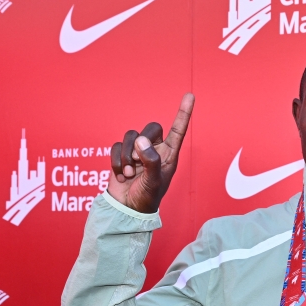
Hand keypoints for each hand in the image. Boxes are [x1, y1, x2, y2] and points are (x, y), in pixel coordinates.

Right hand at [108, 93, 194, 213]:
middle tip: (137, 163)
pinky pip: (116, 146)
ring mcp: (138, 152)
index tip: (190, 96)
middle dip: (141, 143)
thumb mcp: (154, 181)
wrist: (127, 209)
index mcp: (169, 155)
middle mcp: (155, 150)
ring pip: (131, 136)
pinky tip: (120, 176)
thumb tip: (142, 141)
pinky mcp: (121, 155)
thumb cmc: (147, 198)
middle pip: (150, 128)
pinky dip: (115, 160)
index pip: (178, 130)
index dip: (184, 113)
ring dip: (126, 155)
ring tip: (128, 174)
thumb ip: (151, 161)